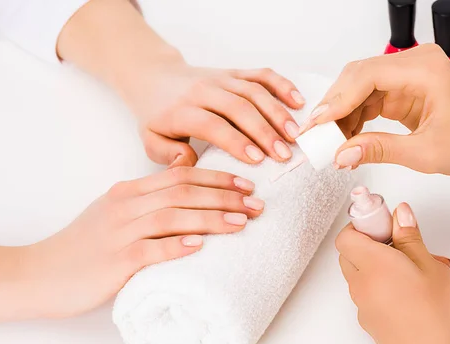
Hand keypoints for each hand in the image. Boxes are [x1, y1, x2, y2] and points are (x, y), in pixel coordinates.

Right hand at [14, 167, 262, 318]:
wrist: (40, 272)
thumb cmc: (84, 246)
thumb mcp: (115, 214)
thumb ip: (148, 204)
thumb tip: (190, 203)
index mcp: (129, 192)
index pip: (181, 175)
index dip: (218, 177)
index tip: (246, 183)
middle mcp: (126, 206)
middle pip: (184, 192)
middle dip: (225, 195)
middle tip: (258, 204)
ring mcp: (119, 232)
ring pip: (173, 216)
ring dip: (212, 218)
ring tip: (243, 222)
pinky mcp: (114, 261)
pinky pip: (150, 250)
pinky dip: (177, 245)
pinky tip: (201, 246)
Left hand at [121, 61, 304, 166]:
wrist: (154, 77)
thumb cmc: (157, 116)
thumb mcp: (151, 140)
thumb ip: (167, 156)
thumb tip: (189, 164)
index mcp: (182, 110)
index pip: (213, 124)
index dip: (236, 141)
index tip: (258, 160)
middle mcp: (204, 90)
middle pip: (239, 107)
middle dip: (265, 131)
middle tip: (284, 154)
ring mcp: (222, 78)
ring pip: (254, 91)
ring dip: (278, 113)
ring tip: (295, 135)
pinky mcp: (234, 72)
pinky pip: (261, 74)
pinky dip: (282, 85)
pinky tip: (299, 102)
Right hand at [300, 44, 449, 175]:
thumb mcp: (425, 153)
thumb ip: (379, 151)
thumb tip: (342, 155)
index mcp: (424, 70)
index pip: (367, 76)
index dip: (338, 100)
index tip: (318, 125)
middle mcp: (414, 63)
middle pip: (357, 77)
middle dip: (334, 107)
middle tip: (315, 136)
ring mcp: (407, 74)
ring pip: (359, 87)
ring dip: (342, 114)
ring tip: (329, 142)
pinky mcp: (403, 88)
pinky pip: (369, 98)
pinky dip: (354, 117)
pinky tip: (346, 137)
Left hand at [336, 203, 449, 343]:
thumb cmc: (440, 318)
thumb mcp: (430, 267)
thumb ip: (409, 237)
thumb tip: (398, 213)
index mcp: (372, 266)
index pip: (346, 236)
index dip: (362, 225)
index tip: (386, 221)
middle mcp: (361, 287)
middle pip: (351, 254)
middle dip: (373, 243)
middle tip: (404, 243)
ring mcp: (364, 308)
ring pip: (363, 274)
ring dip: (384, 264)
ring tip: (421, 268)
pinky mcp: (372, 323)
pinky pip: (371, 294)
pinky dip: (386, 285)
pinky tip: (417, 291)